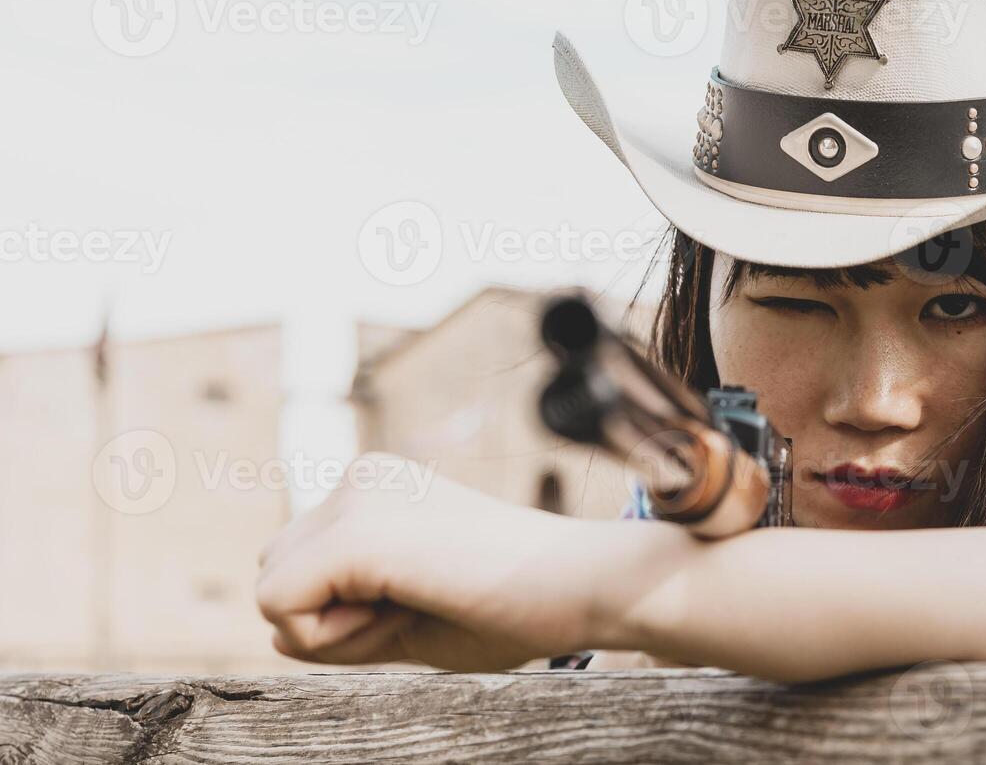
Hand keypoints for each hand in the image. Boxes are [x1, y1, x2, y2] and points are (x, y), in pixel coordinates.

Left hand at [256, 453, 653, 670]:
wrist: (585, 583)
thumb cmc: (518, 607)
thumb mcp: (415, 614)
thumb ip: (346, 618)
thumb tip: (276, 631)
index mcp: (378, 488)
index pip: (303, 570)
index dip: (348, 617)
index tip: (426, 602)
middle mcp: (361, 478)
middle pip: (276, 574)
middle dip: (329, 619)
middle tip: (418, 609)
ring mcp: (357, 496)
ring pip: (270, 590)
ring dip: (333, 629)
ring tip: (416, 607)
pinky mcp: (357, 532)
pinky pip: (278, 606)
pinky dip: (332, 638)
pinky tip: (405, 611)